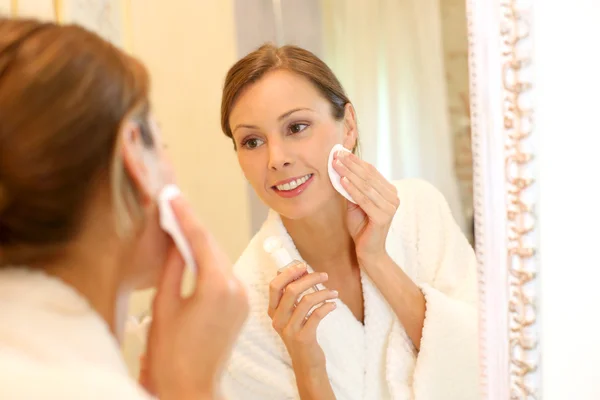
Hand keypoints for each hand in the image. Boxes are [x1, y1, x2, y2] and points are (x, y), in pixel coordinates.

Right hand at [143, 196, 248, 399]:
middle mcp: (237, 288)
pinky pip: (225, 275)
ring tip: (181, 224)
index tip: (172, 195)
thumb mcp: (164, 304)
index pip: (199, 239)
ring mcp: (243, 298)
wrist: (191, 387)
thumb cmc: (170, 353)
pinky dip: (210, 262)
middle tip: (175, 203)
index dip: (183, 214)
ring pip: (220, 259)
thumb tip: (176, 239)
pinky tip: (195, 254)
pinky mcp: (242, 307)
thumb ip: (173, 266)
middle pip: (212, 246)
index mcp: (217, 285)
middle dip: (193, 225)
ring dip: (201, 244)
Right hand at [268, 264, 337, 372]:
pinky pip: (317, 315)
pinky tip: (333, 305)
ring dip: (323, 292)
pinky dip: (327, 306)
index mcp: (273, 311)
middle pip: (291, 290)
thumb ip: (292, 296)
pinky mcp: (303, 338)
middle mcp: (278, 319)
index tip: (303, 266)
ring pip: (306, 301)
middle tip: (324, 275)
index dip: (288, 273)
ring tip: (334, 292)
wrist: (306, 363)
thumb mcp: (291, 315)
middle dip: (310, 278)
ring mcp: (289, 329)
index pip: (274, 285)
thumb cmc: (301, 333)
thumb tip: (301, 270)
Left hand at [333, 151, 399, 267]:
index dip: (355, 161)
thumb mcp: (354, 203)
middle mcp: (393, 197)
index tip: (340, 152)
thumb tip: (339, 167)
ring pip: (366, 186)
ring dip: (349, 173)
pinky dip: (352, 189)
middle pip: (369, 176)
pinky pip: (364, 200)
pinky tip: (342, 181)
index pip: (371, 171)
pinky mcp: (383, 217)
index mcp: (389, 191)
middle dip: (351, 164)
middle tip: (336, 155)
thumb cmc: (361, 226)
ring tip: (336, 165)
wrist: (368, 251)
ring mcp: (390, 207)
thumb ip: (351, 187)